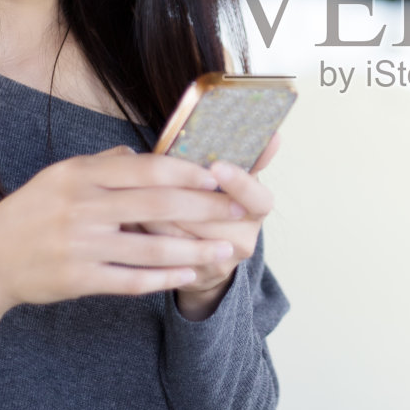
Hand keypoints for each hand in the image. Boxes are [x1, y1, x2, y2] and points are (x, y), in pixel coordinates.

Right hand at [0, 147, 245, 317]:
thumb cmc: (28, 215)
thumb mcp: (57, 177)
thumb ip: (101, 165)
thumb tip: (141, 155)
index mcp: (78, 175)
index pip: (144, 169)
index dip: (186, 172)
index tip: (219, 174)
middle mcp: (80, 207)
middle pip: (155, 204)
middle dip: (203, 207)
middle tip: (237, 210)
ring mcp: (78, 245)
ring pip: (150, 246)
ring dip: (193, 249)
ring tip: (224, 250)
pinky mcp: (76, 280)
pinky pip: (130, 280)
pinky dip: (162, 278)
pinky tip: (188, 275)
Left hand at [142, 134, 280, 319]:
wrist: (210, 257)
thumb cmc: (216, 202)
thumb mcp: (233, 178)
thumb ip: (246, 156)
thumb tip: (274, 134)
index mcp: (257, 208)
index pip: (257, 197)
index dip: (238, 183)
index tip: (216, 167)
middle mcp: (245, 238)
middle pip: (211, 216)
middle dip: (180, 194)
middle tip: (157, 175)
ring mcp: (222, 261)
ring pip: (183, 233)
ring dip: (157, 212)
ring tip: (136, 194)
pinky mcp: (197, 276)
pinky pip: (166, 253)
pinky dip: (148, 233)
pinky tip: (135, 218)